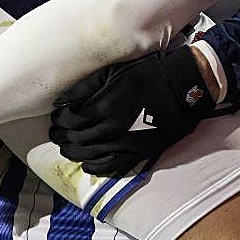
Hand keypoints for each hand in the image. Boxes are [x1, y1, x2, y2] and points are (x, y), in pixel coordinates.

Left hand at [49, 45, 219, 176]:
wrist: (183, 88)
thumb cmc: (148, 74)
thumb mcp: (114, 72)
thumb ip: (85, 87)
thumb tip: (60, 101)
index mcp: (102, 106)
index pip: (69, 120)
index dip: (59, 120)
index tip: (56, 118)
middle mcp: (109, 129)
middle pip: (75, 139)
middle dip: (61, 137)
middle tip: (56, 134)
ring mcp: (123, 144)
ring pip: (88, 155)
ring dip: (72, 153)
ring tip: (66, 148)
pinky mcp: (136, 153)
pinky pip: (110, 167)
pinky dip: (94, 167)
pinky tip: (87, 164)